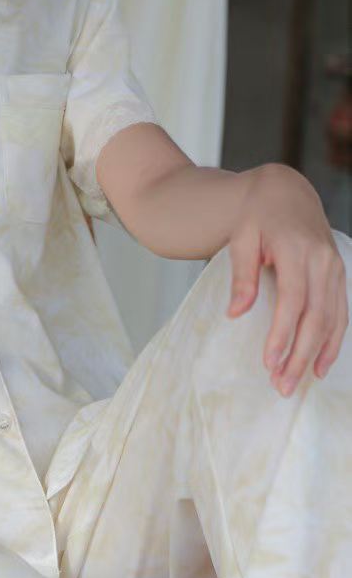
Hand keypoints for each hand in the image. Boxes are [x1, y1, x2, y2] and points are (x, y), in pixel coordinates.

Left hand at [226, 164, 347, 395]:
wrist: (286, 192)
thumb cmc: (257, 216)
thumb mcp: (241, 238)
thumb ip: (241, 274)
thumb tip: (236, 312)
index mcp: (296, 249)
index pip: (292, 300)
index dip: (282, 333)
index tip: (269, 362)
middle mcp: (322, 260)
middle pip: (315, 316)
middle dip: (299, 354)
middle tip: (282, 386)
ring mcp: (335, 268)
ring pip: (332, 319)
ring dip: (316, 354)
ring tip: (296, 382)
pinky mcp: (339, 274)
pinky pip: (341, 313)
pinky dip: (333, 341)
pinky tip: (321, 364)